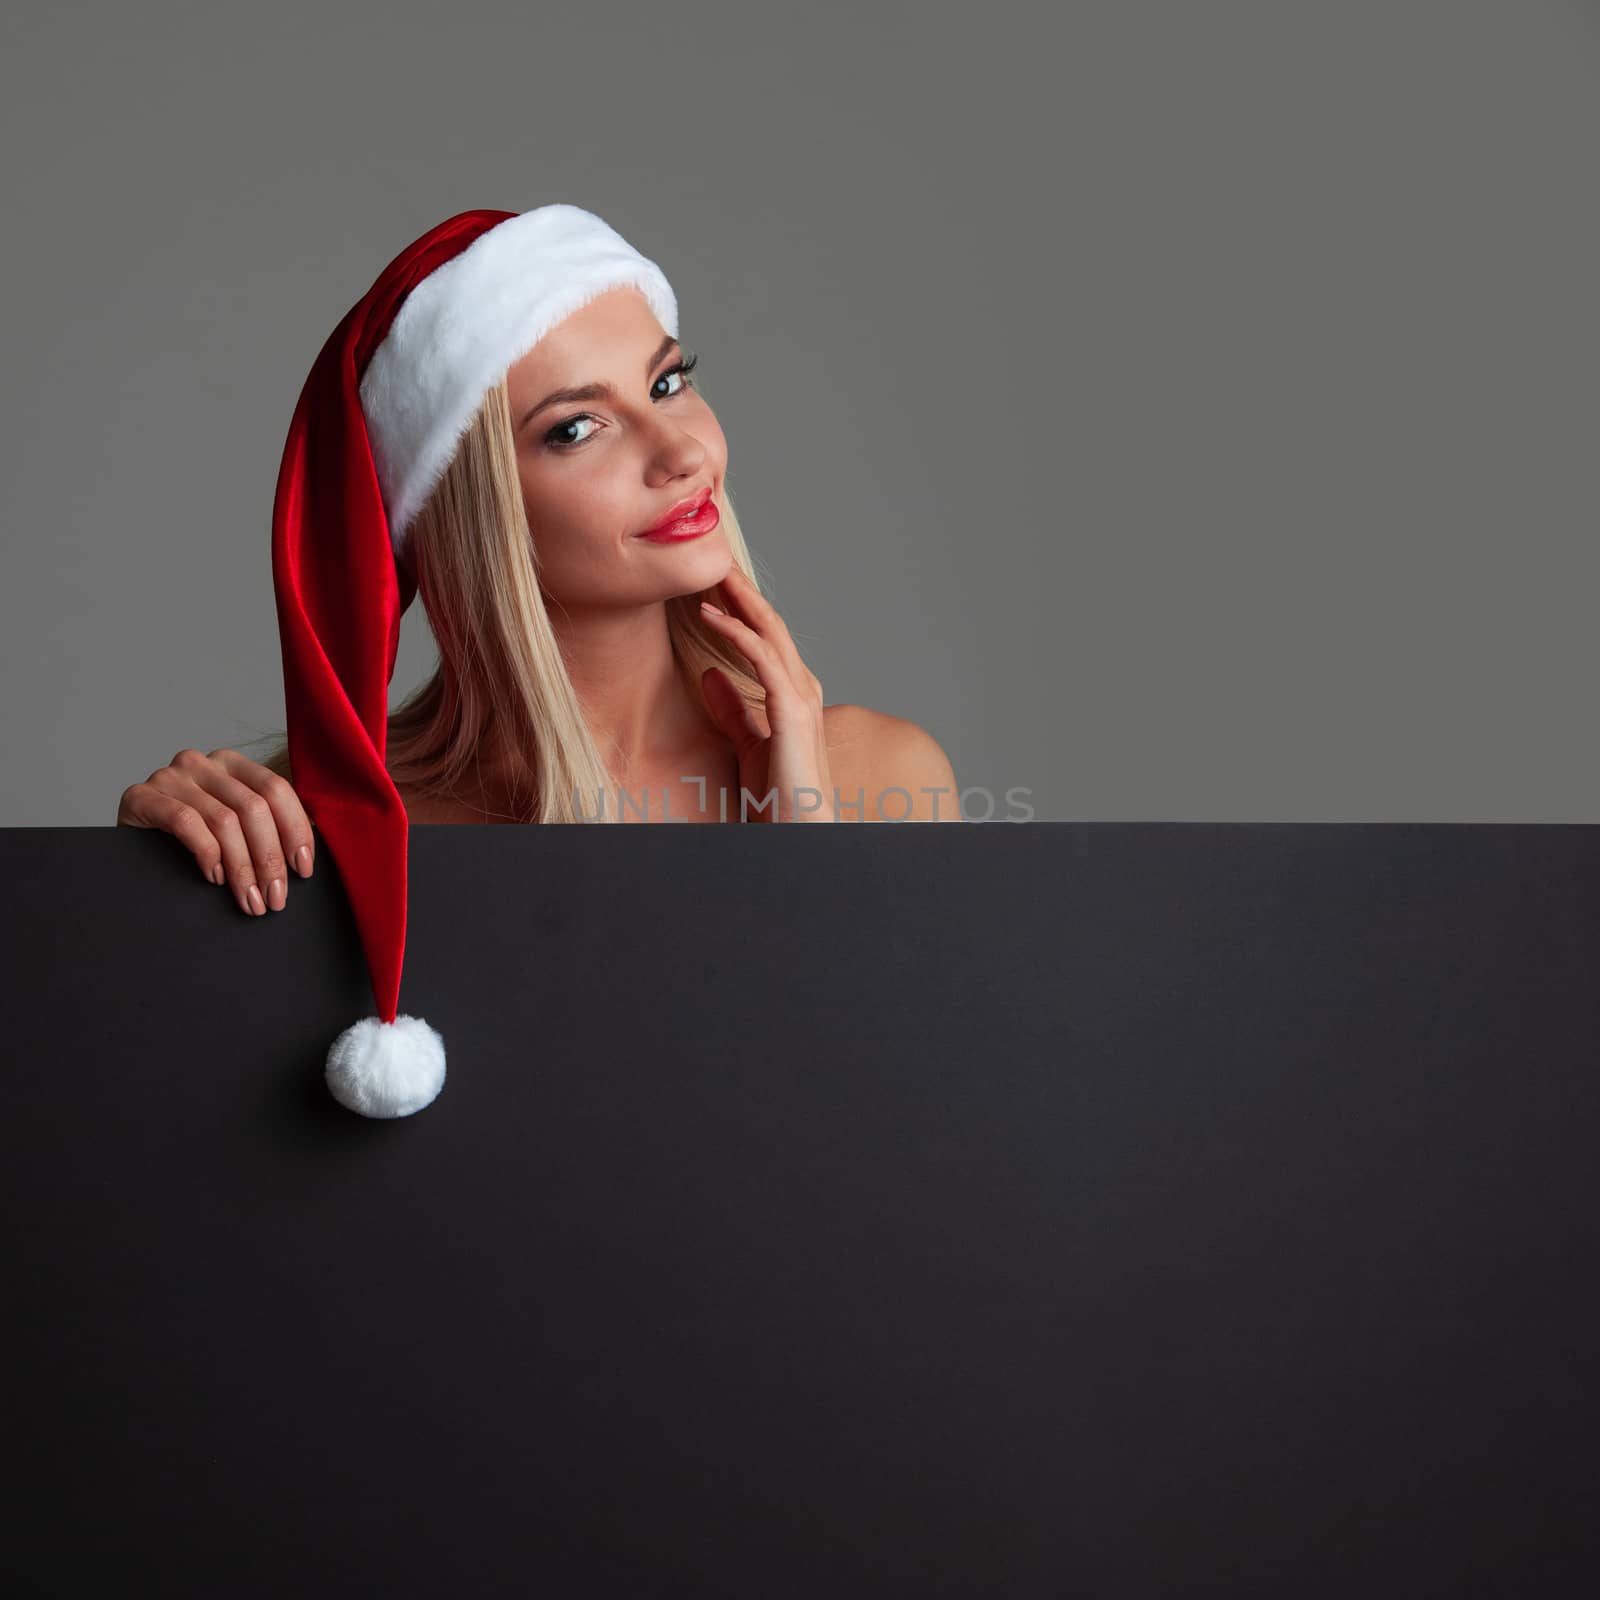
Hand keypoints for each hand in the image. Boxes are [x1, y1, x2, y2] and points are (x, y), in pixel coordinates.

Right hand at [116, 748, 314, 915]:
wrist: (130, 849)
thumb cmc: (192, 841)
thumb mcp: (235, 827)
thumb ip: (266, 828)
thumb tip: (305, 860)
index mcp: (233, 763)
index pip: (277, 789)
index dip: (295, 831)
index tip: (303, 870)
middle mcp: (203, 762)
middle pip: (254, 808)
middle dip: (270, 860)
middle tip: (274, 898)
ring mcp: (171, 776)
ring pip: (224, 821)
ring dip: (242, 868)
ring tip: (249, 900)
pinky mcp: (141, 796)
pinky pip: (185, 822)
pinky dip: (206, 853)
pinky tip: (213, 878)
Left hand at [698, 566, 835, 821]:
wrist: (801, 831)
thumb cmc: (779, 798)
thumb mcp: (747, 746)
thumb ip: (732, 710)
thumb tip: (710, 674)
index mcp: (793, 695)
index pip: (766, 638)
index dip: (741, 606)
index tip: (713, 581)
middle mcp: (803, 688)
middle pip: (770, 624)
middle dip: (741, 589)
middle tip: (713, 556)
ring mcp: (800, 697)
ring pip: (769, 631)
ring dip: (738, 598)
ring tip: (710, 570)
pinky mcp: (791, 711)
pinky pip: (762, 658)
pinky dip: (735, 632)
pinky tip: (709, 614)